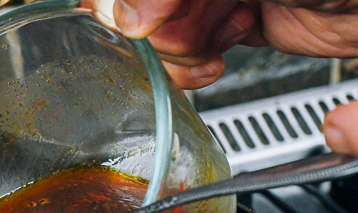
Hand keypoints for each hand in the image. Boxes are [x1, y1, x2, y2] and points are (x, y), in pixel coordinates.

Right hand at [86, 0, 357, 88]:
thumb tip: (127, 13)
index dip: (124, 1)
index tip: (140, 18)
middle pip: (134, 3)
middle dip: (160, 19)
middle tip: (200, 25)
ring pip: (154, 26)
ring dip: (177, 43)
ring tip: (222, 34)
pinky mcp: (232, 17)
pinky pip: (185, 48)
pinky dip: (192, 62)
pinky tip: (219, 54)